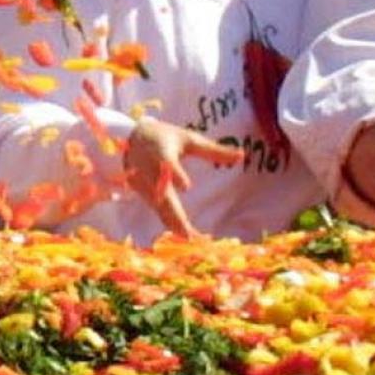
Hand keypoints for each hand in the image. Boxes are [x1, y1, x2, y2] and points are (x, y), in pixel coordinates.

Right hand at [123, 119, 240, 237]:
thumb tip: (242, 155)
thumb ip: (214, 151)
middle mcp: (148, 168)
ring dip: (172, 221)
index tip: (187, 186)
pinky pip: (156, 208)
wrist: (132, 137)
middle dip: (173, 212)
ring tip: (188, 237)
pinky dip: (168, 220)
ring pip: (158, 204)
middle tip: (187, 231)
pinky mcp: (141, 191)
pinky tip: (180, 233)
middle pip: (161, 192)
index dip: (175, 174)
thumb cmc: (166, 137)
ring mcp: (142, 182)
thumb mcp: (189, 139)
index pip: (168, 163)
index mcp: (161, 151)